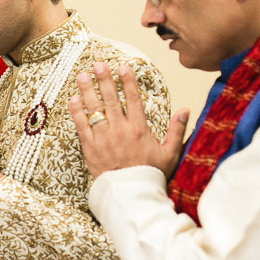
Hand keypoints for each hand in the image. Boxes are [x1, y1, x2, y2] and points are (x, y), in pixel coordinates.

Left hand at [68, 62, 188, 179]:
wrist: (130, 194)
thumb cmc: (151, 174)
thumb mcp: (170, 153)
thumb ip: (177, 130)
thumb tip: (186, 109)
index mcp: (139, 129)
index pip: (133, 99)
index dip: (128, 82)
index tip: (124, 67)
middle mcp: (120, 130)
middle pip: (111, 99)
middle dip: (104, 80)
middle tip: (98, 64)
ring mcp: (103, 138)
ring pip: (94, 110)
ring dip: (88, 91)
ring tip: (83, 75)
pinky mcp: (90, 148)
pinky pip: (81, 126)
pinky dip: (76, 112)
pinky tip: (73, 99)